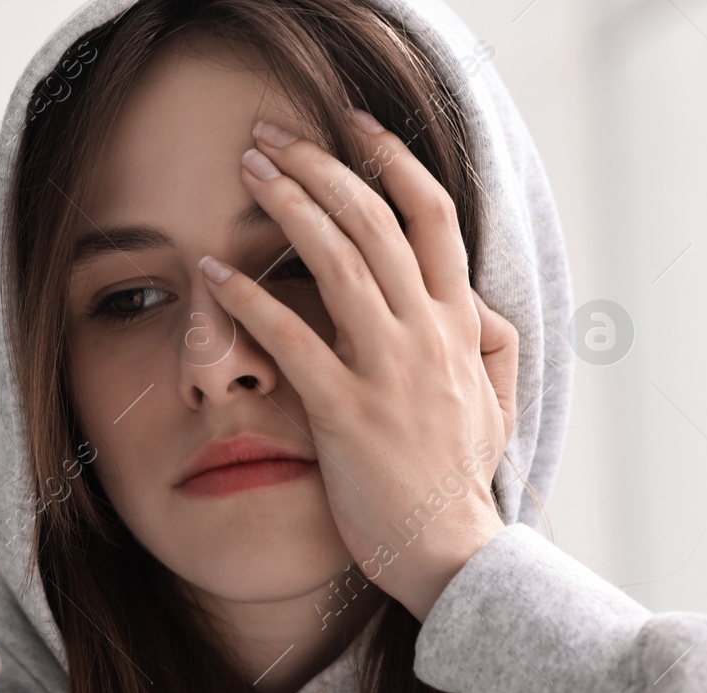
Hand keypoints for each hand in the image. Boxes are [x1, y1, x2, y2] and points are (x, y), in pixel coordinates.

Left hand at [198, 110, 517, 620]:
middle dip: (320, 166)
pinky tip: (212, 275)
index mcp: (460, 326)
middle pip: (374, 221)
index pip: (433, 217)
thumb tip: (479, 301)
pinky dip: (249, 300)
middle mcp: (427, 336)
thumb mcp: (494, 405)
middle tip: (269, 137)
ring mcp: (389, 371)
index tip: (352, 126)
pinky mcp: (347, 412)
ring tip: (245, 172)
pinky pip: (293, 340)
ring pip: (338, 260)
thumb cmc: (457, 482)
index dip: (392, 161)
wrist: (450, 554)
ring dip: (287, 205)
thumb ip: (489, 345)